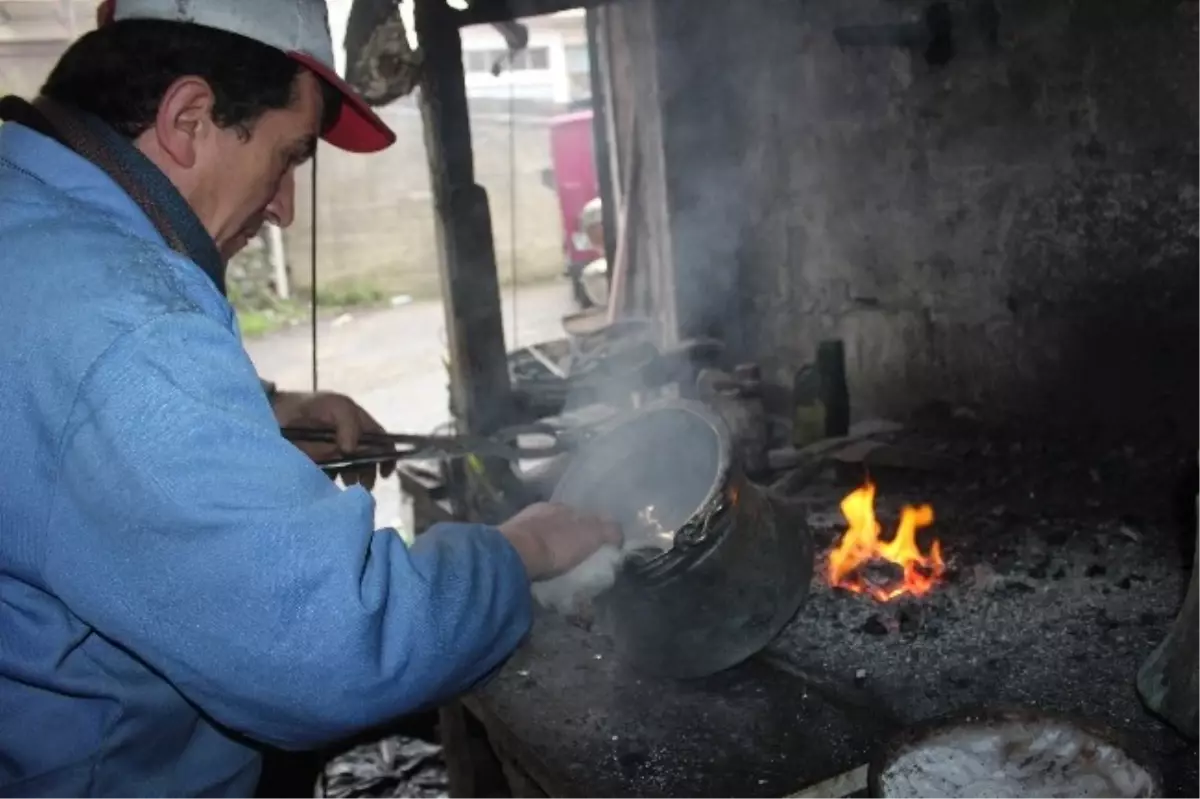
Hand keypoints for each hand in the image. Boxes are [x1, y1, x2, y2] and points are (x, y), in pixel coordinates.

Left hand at [271, 390, 396, 489]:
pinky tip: (329, 483)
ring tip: (347, 484)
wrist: (273, 415)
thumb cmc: (308, 406)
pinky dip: (333, 484)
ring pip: (351, 472)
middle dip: (368, 473)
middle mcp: (349, 441)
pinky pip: (331, 479)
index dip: (387, 455)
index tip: (385, 472)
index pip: (381, 441)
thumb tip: (351, 450)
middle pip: (368, 461)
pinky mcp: (318, 467)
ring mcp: (333, 456)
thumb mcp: (336, 406)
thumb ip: (350, 424)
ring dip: (353, 480)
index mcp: (358, 425)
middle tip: (362, 483)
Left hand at [498, 502, 622, 580]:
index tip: (595, 545)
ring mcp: (522, 525)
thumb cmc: (556, 543)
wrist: (514, 554)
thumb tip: (618, 533)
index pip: (581, 514)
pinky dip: (535, 554)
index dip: (591, 529)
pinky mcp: (508, 543)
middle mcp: (541, 511)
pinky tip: (537, 566)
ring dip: (550, 545)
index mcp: (561, 506)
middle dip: (569, 536)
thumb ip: (608, 530)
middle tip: (576, 556)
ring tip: (556, 564)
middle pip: (561, 523)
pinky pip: (527, 548)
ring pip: (542, 533)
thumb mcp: (592, 534)